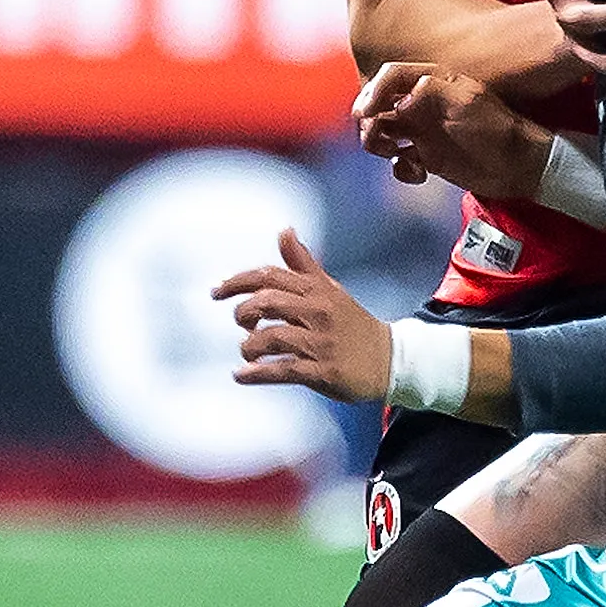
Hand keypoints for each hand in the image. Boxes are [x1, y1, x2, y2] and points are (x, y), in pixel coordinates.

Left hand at [219, 228, 393, 403]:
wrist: (390, 359)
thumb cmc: (352, 323)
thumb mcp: (330, 289)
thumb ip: (303, 263)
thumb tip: (284, 231)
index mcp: (317, 290)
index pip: (270, 276)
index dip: (237, 282)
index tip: (216, 291)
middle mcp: (319, 312)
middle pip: (267, 303)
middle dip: (243, 313)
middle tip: (241, 325)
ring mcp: (322, 343)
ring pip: (272, 337)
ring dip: (249, 346)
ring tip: (248, 353)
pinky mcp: (324, 372)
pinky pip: (283, 370)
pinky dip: (256, 374)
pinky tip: (241, 375)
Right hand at [354, 62, 551, 198]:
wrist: (518, 165)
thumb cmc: (497, 129)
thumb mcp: (467, 102)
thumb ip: (431, 92)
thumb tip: (398, 101)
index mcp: (434, 82)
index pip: (391, 75)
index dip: (373, 91)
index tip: (366, 113)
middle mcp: (423, 103)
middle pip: (379, 103)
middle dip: (370, 119)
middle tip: (378, 139)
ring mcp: (424, 129)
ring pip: (383, 130)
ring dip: (378, 142)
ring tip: (392, 153)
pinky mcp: (427, 155)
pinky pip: (398, 159)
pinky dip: (399, 167)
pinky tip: (417, 173)